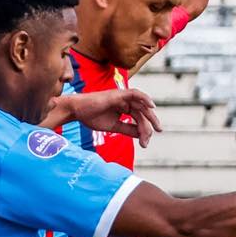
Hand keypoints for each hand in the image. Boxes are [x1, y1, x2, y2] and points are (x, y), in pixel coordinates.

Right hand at [42, 88, 162, 147]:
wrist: (77, 111)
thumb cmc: (92, 117)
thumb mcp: (113, 126)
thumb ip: (127, 129)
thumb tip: (142, 135)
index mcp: (124, 108)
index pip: (138, 118)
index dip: (144, 129)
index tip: (145, 143)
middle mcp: (125, 101)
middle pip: (142, 112)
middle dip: (150, 123)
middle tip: (158, 132)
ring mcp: (122, 97)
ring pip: (140, 106)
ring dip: (149, 116)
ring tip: (156, 127)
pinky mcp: (118, 94)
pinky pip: (135, 93)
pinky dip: (144, 98)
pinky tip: (151, 106)